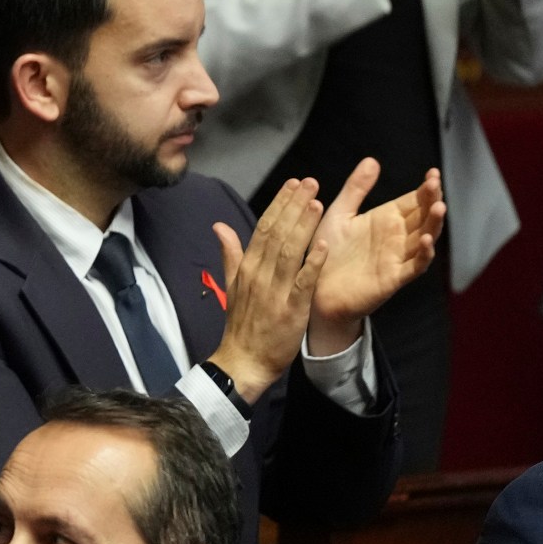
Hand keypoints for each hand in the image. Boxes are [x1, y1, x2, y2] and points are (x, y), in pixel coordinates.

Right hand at [206, 177, 327, 399]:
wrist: (243, 361)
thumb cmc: (242, 324)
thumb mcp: (232, 285)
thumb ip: (230, 253)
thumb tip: (219, 226)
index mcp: (246, 267)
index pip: (263, 227)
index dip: (279, 204)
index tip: (293, 184)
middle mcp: (259, 274)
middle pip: (277, 233)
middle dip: (294, 206)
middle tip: (310, 182)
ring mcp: (274, 291)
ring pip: (289, 252)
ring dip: (303, 227)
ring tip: (317, 203)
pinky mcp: (290, 309)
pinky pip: (302, 282)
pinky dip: (311, 263)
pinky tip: (323, 245)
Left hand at [307, 160, 443, 351]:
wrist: (313, 286)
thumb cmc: (327, 251)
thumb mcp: (339, 214)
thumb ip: (355, 189)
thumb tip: (372, 160)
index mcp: (387, 220)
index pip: (414, 201)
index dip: (425, 189)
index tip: (432, 173)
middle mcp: (397, 237)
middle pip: (424, 216)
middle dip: (432, 200)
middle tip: (435, 184)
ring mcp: (398, 257)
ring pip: (425, 239)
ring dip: (434, 224)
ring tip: (438, 207)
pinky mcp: (393, 278)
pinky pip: (415, 266)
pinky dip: (424, 254)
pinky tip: (427, 240)